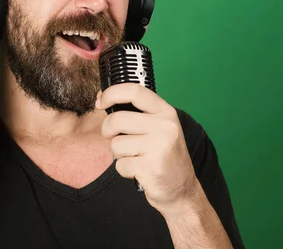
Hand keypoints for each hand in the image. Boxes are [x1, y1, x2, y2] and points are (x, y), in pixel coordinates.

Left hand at [96, 84, 198, 214]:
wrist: (182, 190)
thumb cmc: (163, 156)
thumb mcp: (157, 128)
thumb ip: (136, 113)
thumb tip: (103, 98)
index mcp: (166, 112)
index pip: (135, 91)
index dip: (112, 93)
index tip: (100, 102)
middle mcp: (165, 126)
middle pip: (117, 119)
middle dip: (107, 131)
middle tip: (114, 138)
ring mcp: (160, 146)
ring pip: (116, 144)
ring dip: (119, 154)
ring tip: (136, 158)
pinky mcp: (151, 167)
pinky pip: (120, 165)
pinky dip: (124, 170)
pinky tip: (139, 171)